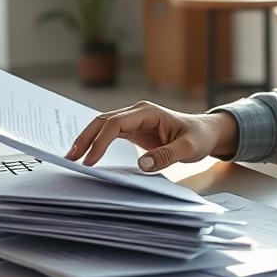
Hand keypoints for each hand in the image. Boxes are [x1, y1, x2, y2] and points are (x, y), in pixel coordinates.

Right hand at [65, 101, 238, 172]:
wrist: (206, 132)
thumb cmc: (199, 137)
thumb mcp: (189, 149)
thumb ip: (167, 156)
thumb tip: (142, 164)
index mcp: (147, 112)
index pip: (116, 124)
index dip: (101, 141)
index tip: (91, 160)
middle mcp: (137, 112)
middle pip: (103, 121)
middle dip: (85, 138)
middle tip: (70, 158)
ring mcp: (134, 120)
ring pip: (103, 126)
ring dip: (87, 139)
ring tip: (72, 157)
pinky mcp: (134, 129)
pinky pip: (110, 133)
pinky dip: (97, 142)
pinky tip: (87, 154)